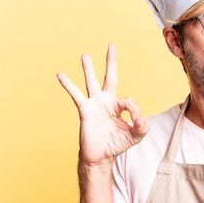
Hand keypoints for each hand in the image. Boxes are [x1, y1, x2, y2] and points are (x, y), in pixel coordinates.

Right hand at [56, 44, 148, 168]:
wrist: (101, 156)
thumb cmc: (116, 145)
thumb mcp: (135, 136)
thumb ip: (142, 127)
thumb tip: (140, 119)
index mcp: (118, 106)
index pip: (129, 101)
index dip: (135, 110)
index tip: (135, 122)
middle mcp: (106, 101)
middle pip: (110, 77)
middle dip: (111, 62)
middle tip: (111, 46)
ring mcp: (95, 104)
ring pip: (92, 82)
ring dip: (89, 68)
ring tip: (85, 55)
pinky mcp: (85, 110)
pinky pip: (76, 95)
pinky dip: (68, 84)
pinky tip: (61, 74)